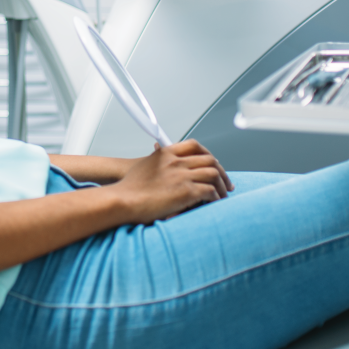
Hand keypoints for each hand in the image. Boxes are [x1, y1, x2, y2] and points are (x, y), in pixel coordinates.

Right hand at [109, 140, 232, 223]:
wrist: (122, 199)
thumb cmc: (129, 188)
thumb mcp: (143, 166)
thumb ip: (156, 160)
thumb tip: (160, 158)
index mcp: (167, 153)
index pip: (194, 146)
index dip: (207, 155)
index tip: (213, 165)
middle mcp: (176, 162)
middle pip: (208, 159)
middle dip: (220, 171)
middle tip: (225, 182)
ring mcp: (182, 175)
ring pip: (213, 174)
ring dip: (221, 185)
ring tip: (222, 195)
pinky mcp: (186, 191)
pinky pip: (209, 191)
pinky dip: (215, 197)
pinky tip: (214, 202)